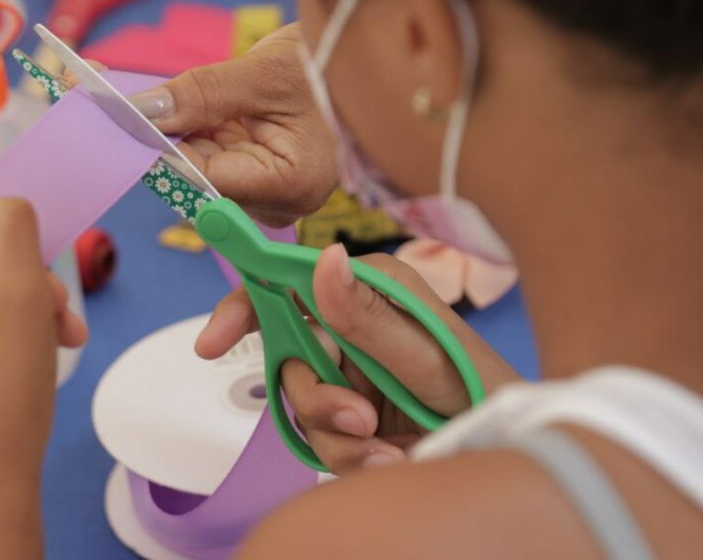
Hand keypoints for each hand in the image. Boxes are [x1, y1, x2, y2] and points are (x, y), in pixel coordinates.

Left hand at [129, 25, 336, 226]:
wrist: (363, 56)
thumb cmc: (334, 62)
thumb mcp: (264, 73)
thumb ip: (201, 94)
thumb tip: (145, 112)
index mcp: (291, 186)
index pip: (206, 180)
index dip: (161, 151)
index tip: (125, 121)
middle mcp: (279, 201)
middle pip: (199, 181)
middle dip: (164, 140)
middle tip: (122, 103)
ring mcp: (268, 189)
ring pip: (200, 168)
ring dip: (176, 133)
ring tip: (145, 100)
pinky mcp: (259, 172)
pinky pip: (211, 156)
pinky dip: (192, 130)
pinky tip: (175, 108)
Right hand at [195, 244, 519, 472]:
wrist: (505, 458)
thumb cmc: (481, 392)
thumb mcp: (425, 355)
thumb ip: (368, 316)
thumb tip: (324, 257)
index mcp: (372, 292)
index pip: (290, 283)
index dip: (245, 307)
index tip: (213, 341)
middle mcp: (354, 328)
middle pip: (288, 355)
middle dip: (313, 395)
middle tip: (355, 419)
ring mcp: (350, 374)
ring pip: (301, 403)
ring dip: (338, 432)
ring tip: (384, 446)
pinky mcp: (351, 417)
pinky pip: (319, 438)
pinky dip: (350, 456)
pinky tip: (389, 459)